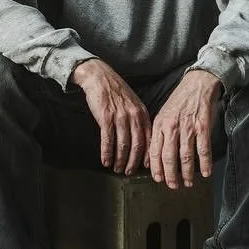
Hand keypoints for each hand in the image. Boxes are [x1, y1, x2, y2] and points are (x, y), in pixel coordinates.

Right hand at [71, 59, 150, 174]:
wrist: (99, 76)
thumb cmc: (115, 90)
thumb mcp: (133, 103)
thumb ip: (138, 119)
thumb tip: (141, 139)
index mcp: (142, 113)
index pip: (149, 139)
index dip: (147, 156)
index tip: (145, 167)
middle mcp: (133, 116)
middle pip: (137, 146)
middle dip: (133, 162)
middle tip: (128, 172)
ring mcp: (120, 117)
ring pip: (122, 145)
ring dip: (119, 160)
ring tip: (116, 168)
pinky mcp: (105, 117)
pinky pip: (108, 139)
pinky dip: (107, 152)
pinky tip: (105, 160)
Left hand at [148, 69, 222, 188]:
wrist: (198, 84)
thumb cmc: (180, 101)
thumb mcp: (163, 114)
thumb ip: (159, 133)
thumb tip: (153, 155)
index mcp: (159, 124)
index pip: (154, 151)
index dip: (156, 168)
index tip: (159, 179)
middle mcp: (172, 127)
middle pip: (169, 157)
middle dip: (171, 175)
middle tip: (174, 186)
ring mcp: (187, 127)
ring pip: (186, 157)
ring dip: (187, 173)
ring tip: (189, 182)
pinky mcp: (203, 126)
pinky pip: (203, 150)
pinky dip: (205, 163)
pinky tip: (206, 172)